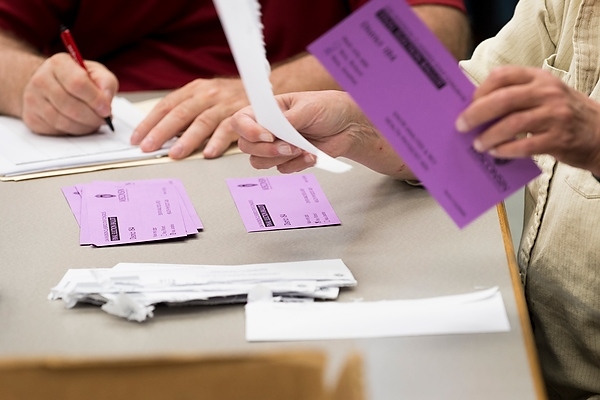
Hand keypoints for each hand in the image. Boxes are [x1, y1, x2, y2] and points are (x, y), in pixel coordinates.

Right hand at [22, 53, 116, 134]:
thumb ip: (106, 83)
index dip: (95, 100)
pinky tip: (79, 124)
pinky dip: (73, 131)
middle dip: (92, 117)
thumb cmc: (78, 79)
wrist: (51, 86)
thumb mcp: (96, 73)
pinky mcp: (32, 117)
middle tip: (103, 119)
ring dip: (84, 126)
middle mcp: (41, 79)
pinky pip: (56, 130)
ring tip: (94, 122)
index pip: (78, 83)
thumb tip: (106, 100)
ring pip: (62, 121)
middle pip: (70, 106)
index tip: (106, 109)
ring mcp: (33, 99)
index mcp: (59, 63)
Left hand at [130, 78, 247, 158]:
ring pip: (202, 121)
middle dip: (161, 132)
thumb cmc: (230, 97)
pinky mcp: (241, 115)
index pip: (166, 106)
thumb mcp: (204, 97)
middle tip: (149, 147)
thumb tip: (161, 134)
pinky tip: (208, 153)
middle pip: (180, 113)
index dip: (150, 122)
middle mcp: (207, 95)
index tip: (138, 138)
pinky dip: (218, 141)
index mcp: (194, 90)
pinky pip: (228, 129)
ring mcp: (224, 104)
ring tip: (175, 153)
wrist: (263, 88)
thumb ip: (185, 113)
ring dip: (187, 139)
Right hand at [232, 90, 411, 177]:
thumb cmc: (329, 108)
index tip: (267, 136)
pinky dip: (297, 164)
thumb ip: (286, 121)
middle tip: (288, 146)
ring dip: (281, 158)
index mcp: (267, 110)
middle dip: (266, 150)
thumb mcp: (307, 108)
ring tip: (302, 149)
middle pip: (246, 146)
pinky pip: (282, 170)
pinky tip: (311, 154)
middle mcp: (268, 129)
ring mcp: (277, 146)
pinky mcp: (289, 160)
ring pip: (260, 162)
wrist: (350, 126)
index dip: (248, 130)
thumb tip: (272, 132)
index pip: (241, 120)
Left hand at [456, 66, 599, 174]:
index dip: (480, 90)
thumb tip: (475, 109)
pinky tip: (496, 153)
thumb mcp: (543, 95)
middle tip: (461, 126)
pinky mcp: (559, 138)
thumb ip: (516, 96)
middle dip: (477, 114)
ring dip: (489, 135)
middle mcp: (547, 92)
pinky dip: (506, 150)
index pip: (503, 75)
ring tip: (478, 144)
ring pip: (512, 123)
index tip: (467, 104)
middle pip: (503, 99)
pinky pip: (525, 145)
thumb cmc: (562, 113)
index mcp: (538, 78)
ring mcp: (555, 115)